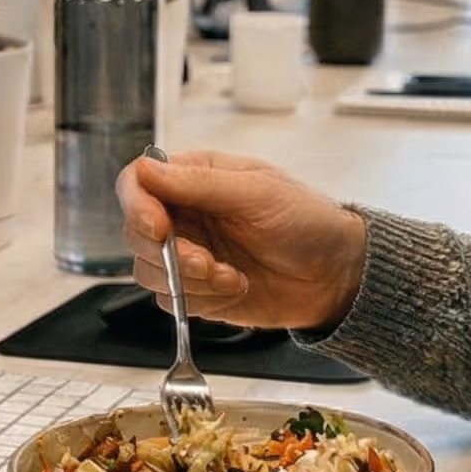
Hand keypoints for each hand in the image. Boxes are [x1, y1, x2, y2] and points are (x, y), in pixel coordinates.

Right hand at [119, 148, 368, 331]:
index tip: (159, 229)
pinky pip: (170, 302)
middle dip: (169, 254)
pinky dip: (201, 301)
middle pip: (135, 233)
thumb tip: (147, 169)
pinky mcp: (196, 291)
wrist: (335, 274)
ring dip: (187, 282)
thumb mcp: (258, 193)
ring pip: (147, 272)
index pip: (137, 183)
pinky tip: (236, 289)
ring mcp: (188, 254)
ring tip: (231, 277)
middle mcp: (185, 215)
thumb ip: (199, 184)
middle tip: (207, 263)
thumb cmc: (308, 221)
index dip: (137, 206)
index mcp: (194, 177)